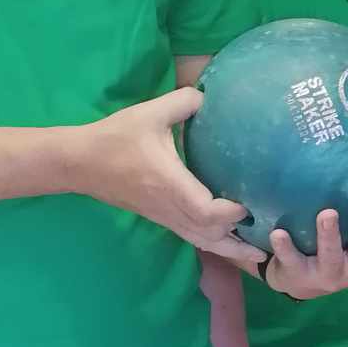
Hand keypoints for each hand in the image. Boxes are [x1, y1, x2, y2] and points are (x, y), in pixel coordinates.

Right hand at [68, 89, 262, 266]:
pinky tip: (227, 238)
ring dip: (228, 247)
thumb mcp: (149, 113)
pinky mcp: (159, 216)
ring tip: (256, 251)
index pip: (207, 212)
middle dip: (239, 239)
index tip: (251, 204)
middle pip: (209, 235)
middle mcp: (170, 207)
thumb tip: (208, 95)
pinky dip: (212, 241)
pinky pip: (191, 236)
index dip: (231, 213)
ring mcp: (164, 216)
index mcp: (170, 185)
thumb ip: (182, 102)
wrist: (80, 163)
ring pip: (201, 241)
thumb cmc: (115, 138)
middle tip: (267, 236)